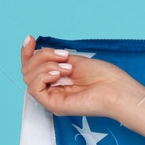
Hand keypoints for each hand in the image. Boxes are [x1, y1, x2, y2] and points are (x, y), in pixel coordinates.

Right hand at [20, 35, 144, 119]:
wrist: (117, 90)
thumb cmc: (104, 76)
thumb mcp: (74, 60)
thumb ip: (54, 58)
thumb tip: (36, 50)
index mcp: (58, 79)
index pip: (32, 66)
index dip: (28, 52)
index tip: (31, 39)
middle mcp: (53, 89)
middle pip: (28, 69)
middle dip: (42, 56)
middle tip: (65, 57)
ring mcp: (52, 98)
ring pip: (28, 76)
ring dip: (46, 65)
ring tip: (68, 68)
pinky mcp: (53, 105)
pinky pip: (33, 88)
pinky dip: (43, 76)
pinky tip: (59, 74)